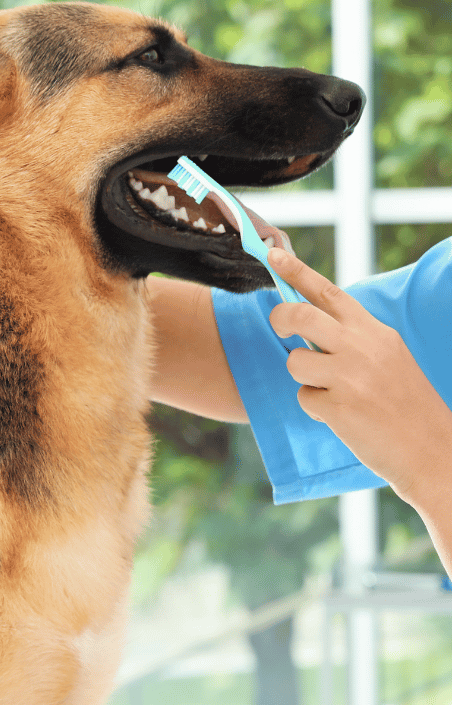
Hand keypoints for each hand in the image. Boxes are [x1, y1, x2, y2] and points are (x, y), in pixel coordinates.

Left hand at [266, 248, 451, 514]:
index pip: (328, 292)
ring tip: (333, 392)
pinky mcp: (339, 407)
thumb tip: (308, 322)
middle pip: (300, 315)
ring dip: (304, 378)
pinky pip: (304, 398)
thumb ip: (353, 338)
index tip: (272, 254)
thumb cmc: (405, 404)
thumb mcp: (388, 357)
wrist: (432, 450)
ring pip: (295, 362)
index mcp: (374, 331)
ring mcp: (350, 377)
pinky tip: (343, 416)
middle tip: (280, 330)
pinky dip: (316, 408)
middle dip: (280, 319)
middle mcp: (362, 347)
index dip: (297, 271)